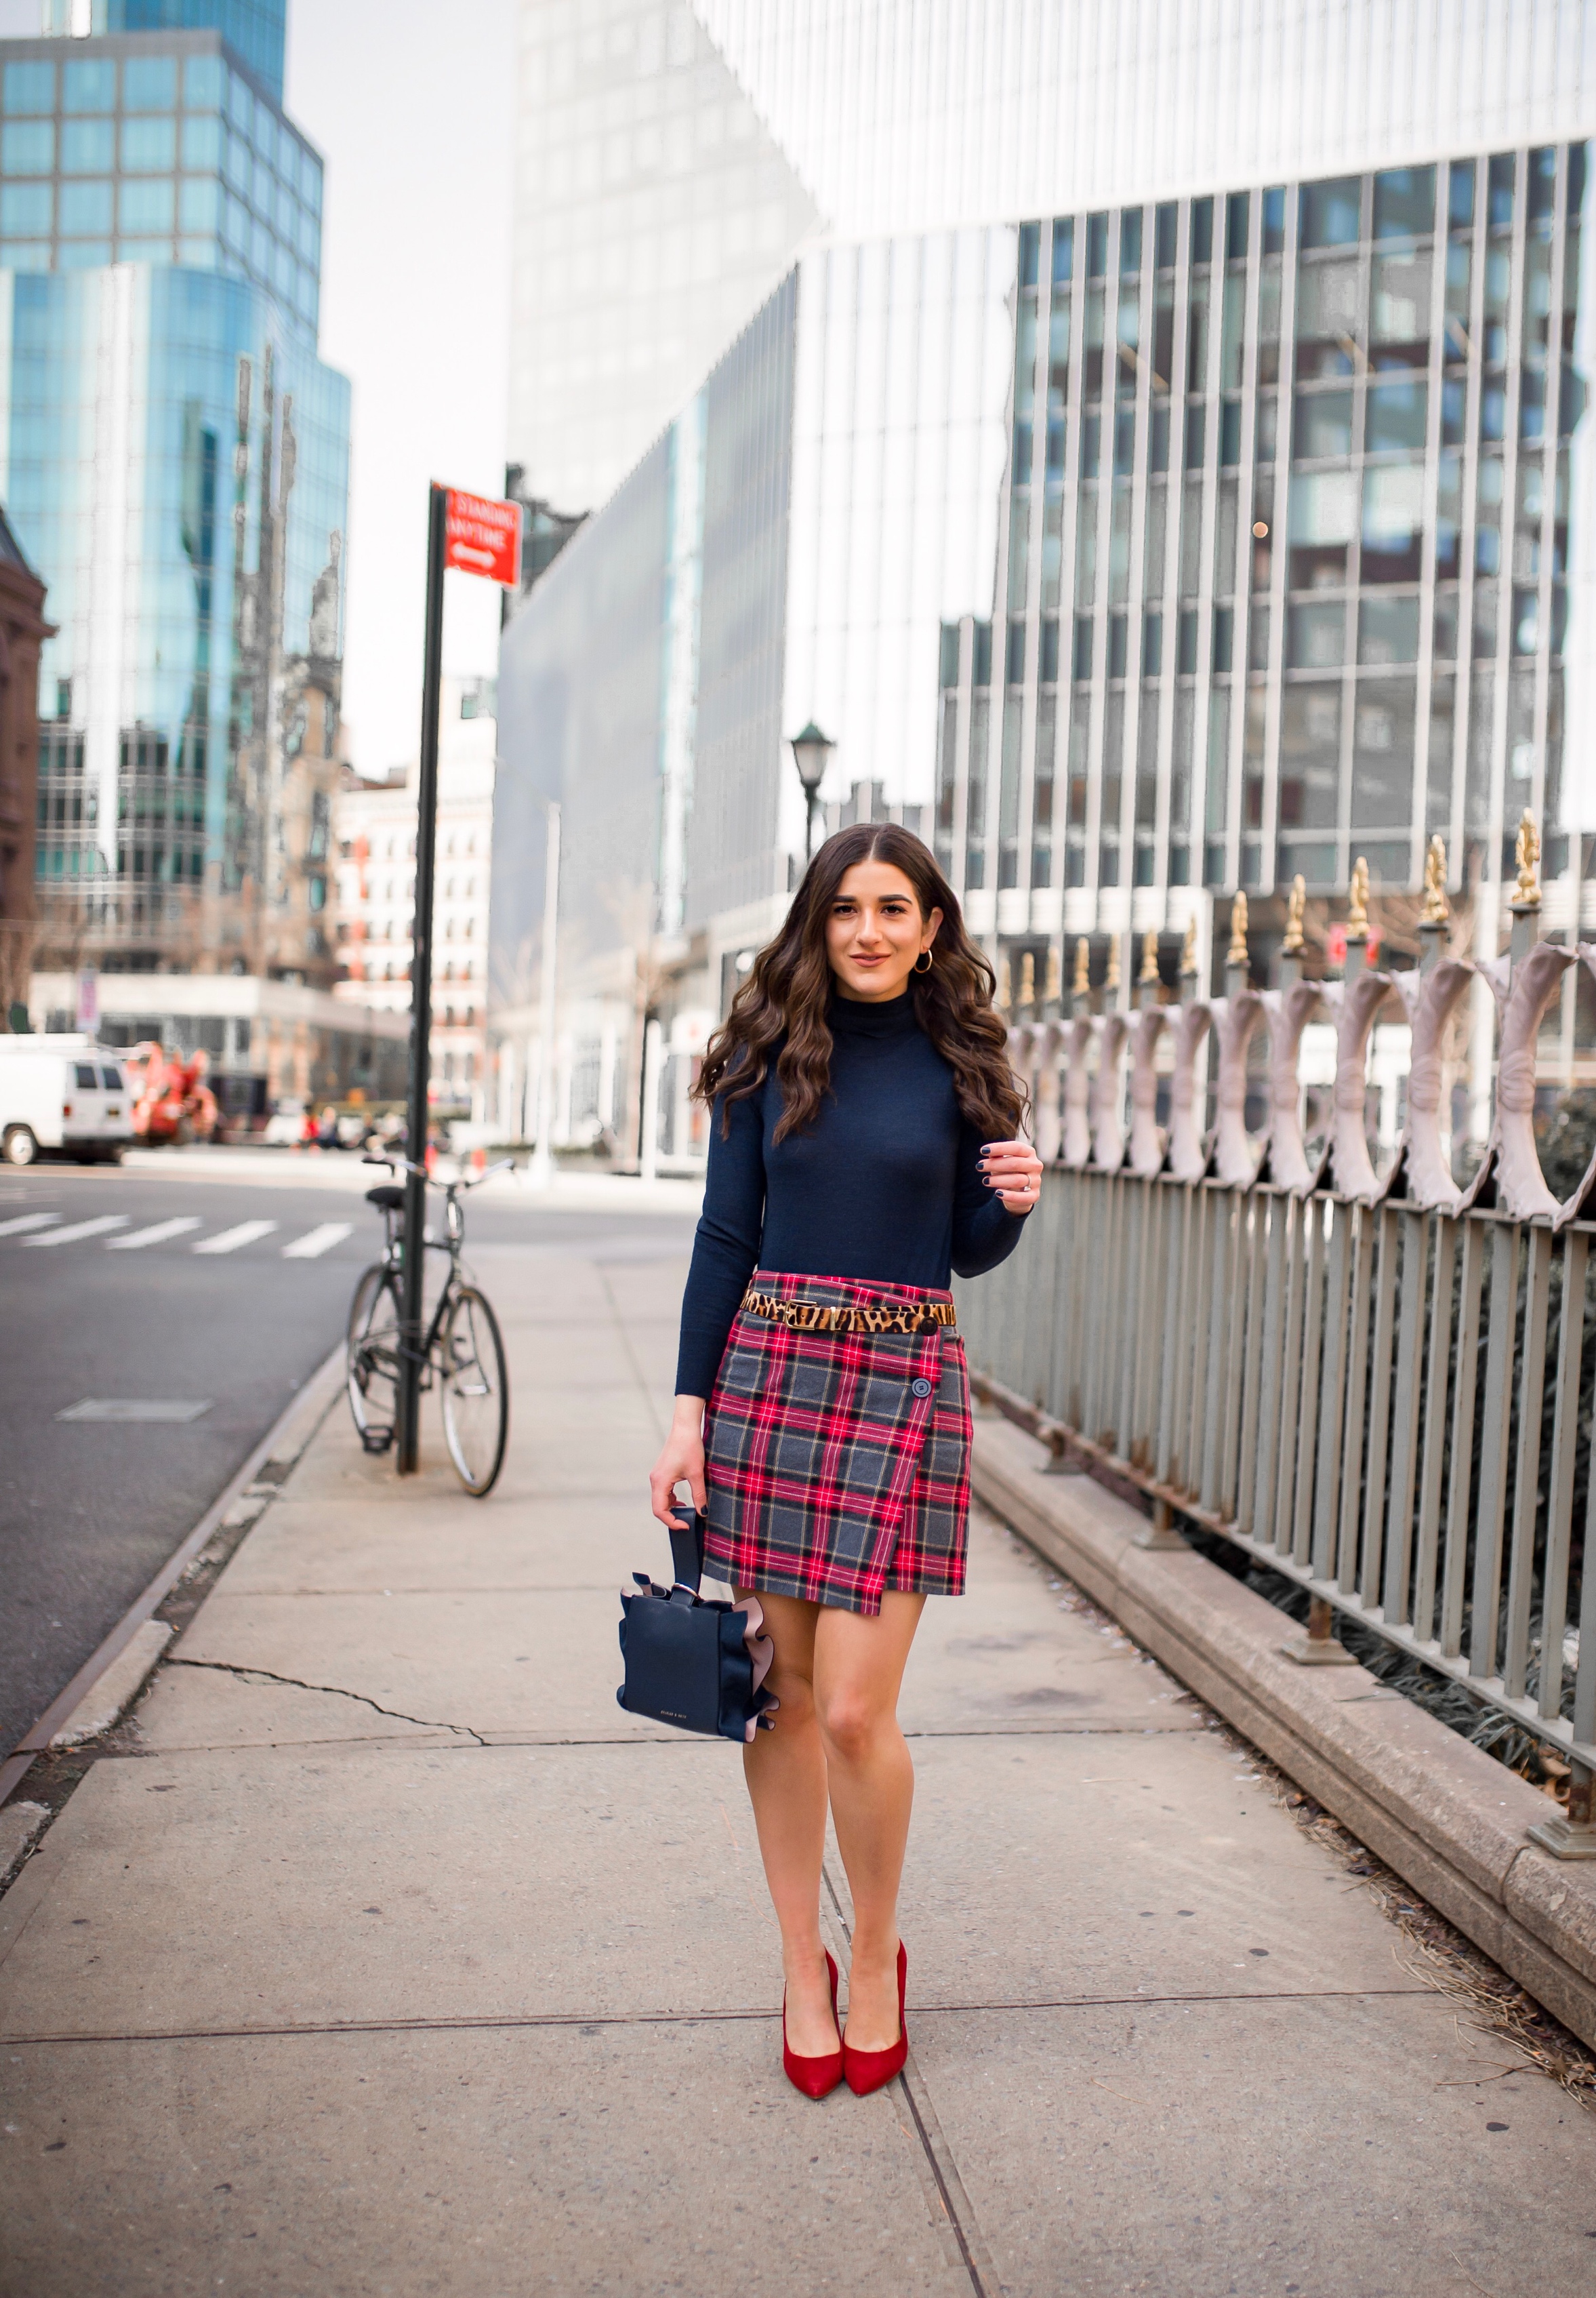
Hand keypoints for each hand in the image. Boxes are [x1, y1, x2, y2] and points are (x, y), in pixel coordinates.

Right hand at [649, 1396, 706, 1528]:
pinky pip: (663, 1492)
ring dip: (672, 1508)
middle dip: (671, 1517)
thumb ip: (699, 1495)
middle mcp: (655, 1480)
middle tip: (687, 1522)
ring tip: (687, 1511)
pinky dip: (671, 1499)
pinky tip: (683, 1500)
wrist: (685, 1428)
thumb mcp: (696, 1474)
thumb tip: (702, 1512)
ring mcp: (657, 1476)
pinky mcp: (662, 1473)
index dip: (672, 1522)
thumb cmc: (690, 1448)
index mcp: (660, 1482)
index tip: (686, 1525)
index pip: (659, 1510)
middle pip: (658, 1507)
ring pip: (660, 1500)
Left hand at [981, 1137, 1042, 1214]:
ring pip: (1017, 1180)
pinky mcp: (1034, 1196)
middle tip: (979, 1166)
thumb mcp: (1002, 1161)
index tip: (982, 1150)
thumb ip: (997, 1156)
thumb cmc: (1008, 1171)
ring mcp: (1036, 1181)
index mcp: (1029, 1152)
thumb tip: (987, 1152)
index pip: (1016, 1147)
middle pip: (1015, 1163)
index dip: (999, 1148)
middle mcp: (1035, 1165)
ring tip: (985, 1181)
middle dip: (994, 1164)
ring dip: (998, 1180)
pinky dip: (1009, 1196)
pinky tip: (997, 1193)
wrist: (1017, 1191)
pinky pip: (1023, 1197)